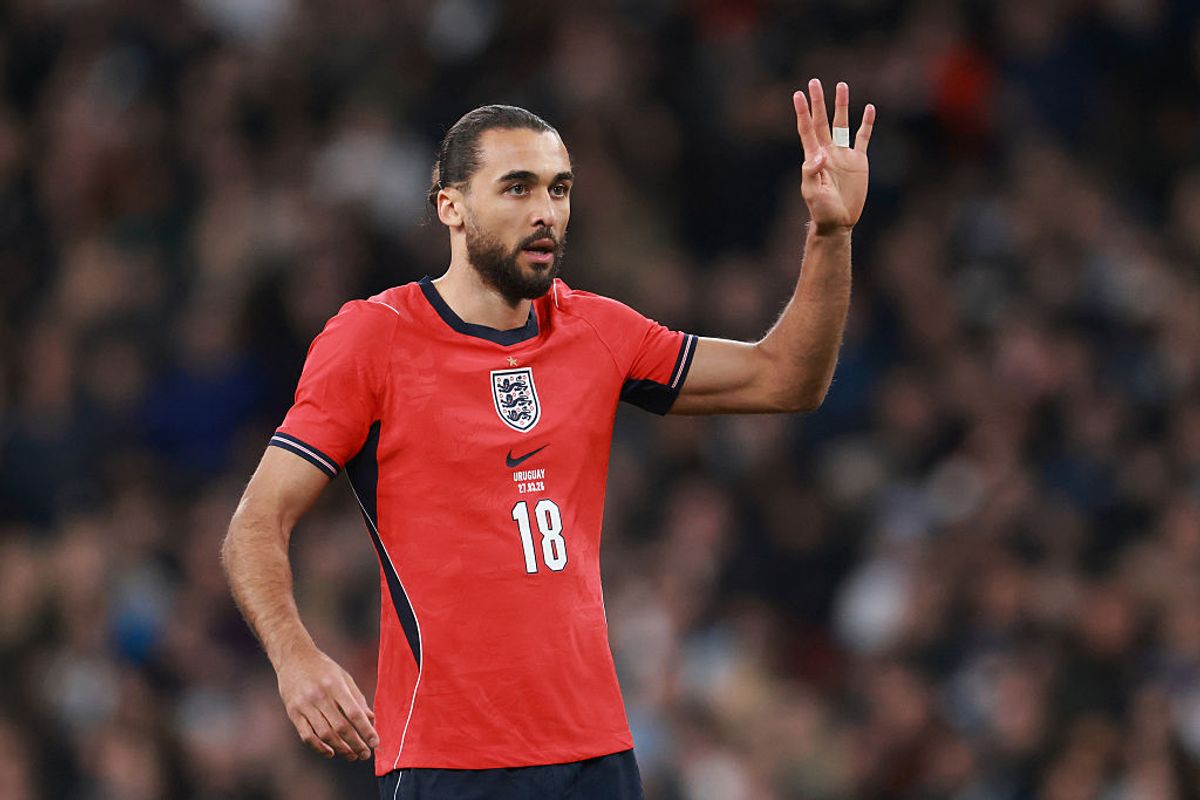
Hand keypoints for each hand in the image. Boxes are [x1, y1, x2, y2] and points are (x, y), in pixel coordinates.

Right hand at [276, 646, 378, 760]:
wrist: (293, 657)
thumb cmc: (323, 668)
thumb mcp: (344, 676)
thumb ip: (357, 698)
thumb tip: (371, 719)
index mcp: (335, 685)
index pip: (354, 713)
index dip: (366, 730)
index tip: (375, 742)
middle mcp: (319, 696)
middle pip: (340, 727)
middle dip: (355, 744)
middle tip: (365, 754)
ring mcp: (304, 705)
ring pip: (324, 734)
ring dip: (340, 748)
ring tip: (351, 755)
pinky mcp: (293, 713)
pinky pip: (306, 735)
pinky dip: (319, 747)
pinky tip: (330, 753)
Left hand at [793, 79, 874, 233]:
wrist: (838, 221)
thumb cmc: (821, 209)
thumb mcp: (813, 192)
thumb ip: (812, 172)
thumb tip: (820, 153)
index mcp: (814, 157)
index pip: (807, 129)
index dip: (802, 112)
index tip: (798, 94)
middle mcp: (828, 151)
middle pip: (822, 121)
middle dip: (819, 102)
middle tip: (815, 82)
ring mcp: (843, 154)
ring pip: (842, 124)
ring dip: (842, 105)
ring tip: (842, 86)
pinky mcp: (859, 161)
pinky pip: (863, 137)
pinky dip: (866, 123)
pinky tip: (869, 109)